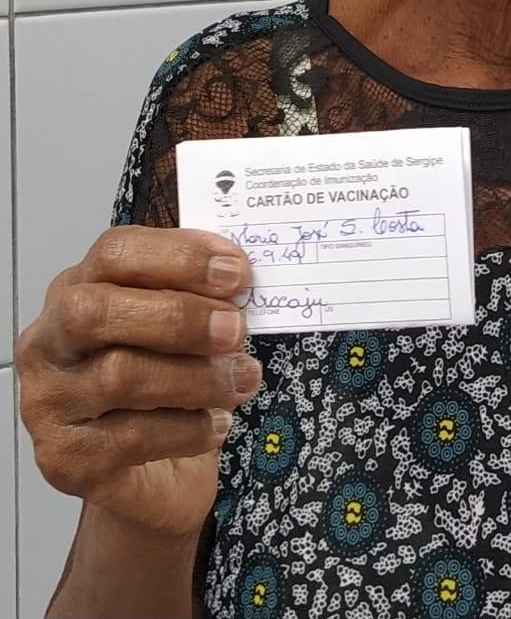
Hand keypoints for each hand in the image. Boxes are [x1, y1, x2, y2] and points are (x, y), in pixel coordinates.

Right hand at [15, 226, 261, 540]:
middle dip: (180, 316)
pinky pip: (131, 437)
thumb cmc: (165, 382)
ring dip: (197, 376)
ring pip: (119, 376)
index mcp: (77, 288)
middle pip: (97, 310)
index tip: (236, 273)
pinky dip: (188, 429)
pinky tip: (218, 424)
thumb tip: (240, 286)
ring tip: (243, 380)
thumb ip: (198, 297)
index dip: (179, 256)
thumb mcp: (177, 326)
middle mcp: (48, 340)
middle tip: (237, 329)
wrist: (151, 476)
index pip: (114, 253)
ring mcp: (48, 401)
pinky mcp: (63, 458)